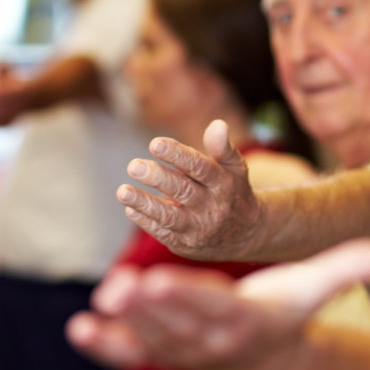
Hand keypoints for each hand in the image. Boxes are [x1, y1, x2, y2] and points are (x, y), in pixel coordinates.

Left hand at [66, 239, 369, 369]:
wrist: (264, 364)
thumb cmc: (285, 315)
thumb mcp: (313, 289)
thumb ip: (349, 269)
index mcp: (246, 320)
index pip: (216, 308)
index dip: (188, 297)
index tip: (159, 280)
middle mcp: (212, 340)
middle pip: (178, 324)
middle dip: (149, 309)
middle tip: (122, 288)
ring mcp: (184, 351)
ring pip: (151, 338)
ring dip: (124, 323)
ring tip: (102, 300)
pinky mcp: (163, 353)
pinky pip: (131, 353)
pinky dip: (104, 345)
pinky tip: (79, 328)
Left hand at [116, 119, 264, 261]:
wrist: (246, 235)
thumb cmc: (233, 192)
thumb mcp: (234, 169)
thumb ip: (222, 147)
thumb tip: (218, 124)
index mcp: (224, 185)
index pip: (201, 168)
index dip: (178, 155)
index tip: (156, 144)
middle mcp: (212, 208)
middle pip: (183, 191)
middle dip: (158, 178)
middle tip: (134, 166)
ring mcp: (199, 229)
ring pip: (170, 216)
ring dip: (145, 204)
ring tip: (123, 191)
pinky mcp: (185, 245)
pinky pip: (163, 233)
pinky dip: (146, 221)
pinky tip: (130, 208)